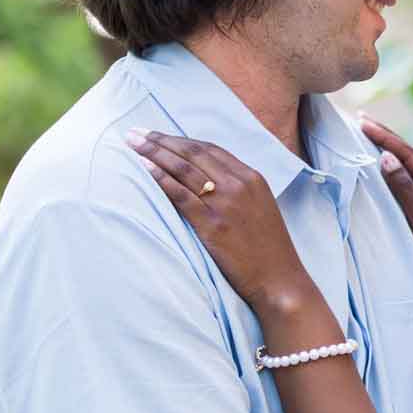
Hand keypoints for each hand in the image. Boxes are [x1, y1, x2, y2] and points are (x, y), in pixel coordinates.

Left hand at [128, 129, 316, 312]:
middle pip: (193, 153)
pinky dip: (160, 178)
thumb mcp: (260, 207)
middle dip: (161, 140)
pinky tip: (144, 168)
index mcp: (252, 177)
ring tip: (132, 144)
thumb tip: (206, 179)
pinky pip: (180, 195)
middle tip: (136, 133)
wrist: (279, 278)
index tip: (158, 135)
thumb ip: (238, 189)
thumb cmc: (268, 248)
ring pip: (184, 169)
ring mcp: (226, 203)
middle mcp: (239, 184)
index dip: (180, 140)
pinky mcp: (212, 224)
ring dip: (155, 153)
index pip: (209, 149)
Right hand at [360, 117, 412, 288]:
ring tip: (369, 135)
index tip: (363, 122)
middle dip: (387, 138)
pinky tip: (383, 166)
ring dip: (389, 152)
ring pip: (409, 169)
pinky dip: (393, 171)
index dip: (386, 138)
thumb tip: (387, 157)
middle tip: (362, 120)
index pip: (410, 155)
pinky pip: (408, 183)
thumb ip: (404, 188)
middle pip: (410, 157)